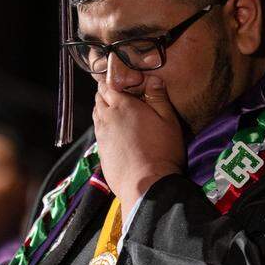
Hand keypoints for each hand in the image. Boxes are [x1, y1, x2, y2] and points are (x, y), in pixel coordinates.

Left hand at [93, 76, 185, 205]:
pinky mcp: (101, 151)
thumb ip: (158, 97)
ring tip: (118, 111)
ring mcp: (101, 135)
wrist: (146, 185)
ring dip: (104, 109)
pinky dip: (104, 126)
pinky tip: (117, 132)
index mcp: (121, 105)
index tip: (119, 78)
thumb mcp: (168, 120)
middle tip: (120, 93)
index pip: (107, 84)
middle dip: (106, 93)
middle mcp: (106, 117)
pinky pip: (98, 132)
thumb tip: (153, 79)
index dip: (111, 79)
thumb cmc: (161, 151)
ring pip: (97, 114)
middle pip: (99, 98)